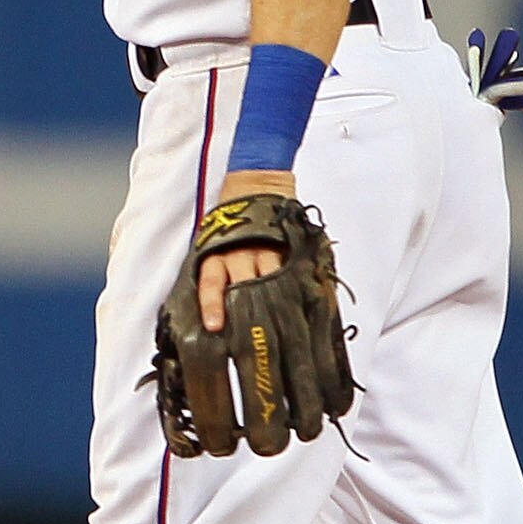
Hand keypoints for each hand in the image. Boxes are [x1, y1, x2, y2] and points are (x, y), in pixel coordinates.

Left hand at [195, 171, 293, 331]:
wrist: (256, 185)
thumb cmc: (232, 225)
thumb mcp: (214, 247)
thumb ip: (215, 277)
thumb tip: (211, 320)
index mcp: (218, 255)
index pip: (212, 283)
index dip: (213, 305)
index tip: (215, 327)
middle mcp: (242, 254)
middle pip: (247, 287)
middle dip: (250, 313)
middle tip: (255, 338)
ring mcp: (268, 251)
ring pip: (273, 281)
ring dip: (278, 304)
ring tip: (286, 329)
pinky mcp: (290, 247)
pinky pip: (297, 271)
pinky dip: (303, 289)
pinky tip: (310, 305)